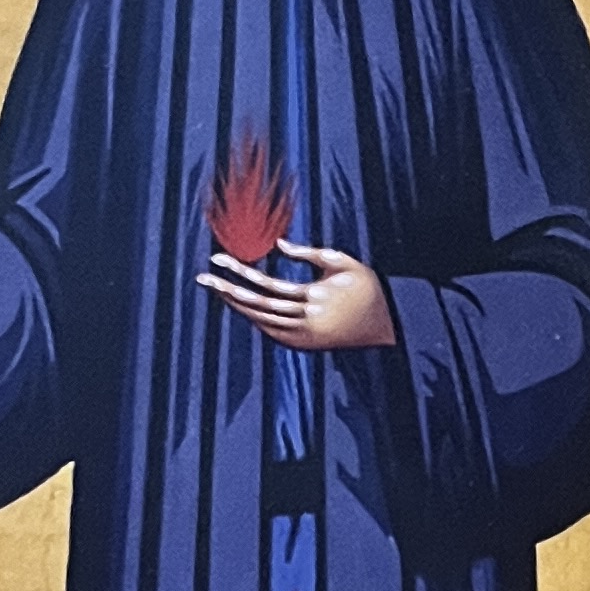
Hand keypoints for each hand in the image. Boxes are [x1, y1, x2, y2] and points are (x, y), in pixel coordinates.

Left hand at [198, 238, 396, 351]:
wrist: (387, 324)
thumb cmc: (365, 287)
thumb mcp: (343, 262)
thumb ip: (310, 252)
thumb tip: (278, 245)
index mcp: (315, 297)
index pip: (267, 284)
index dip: (240, 271)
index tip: (219, 258)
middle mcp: (306, 320)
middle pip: (257, 305)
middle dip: (227, 289)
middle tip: (203, 276)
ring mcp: (303, 336)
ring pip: (260, 320)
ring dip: (236, 304)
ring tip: (216, 288)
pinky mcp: (303, 345)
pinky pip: (269, 331)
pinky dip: (252, 318)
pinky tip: (239, 304)